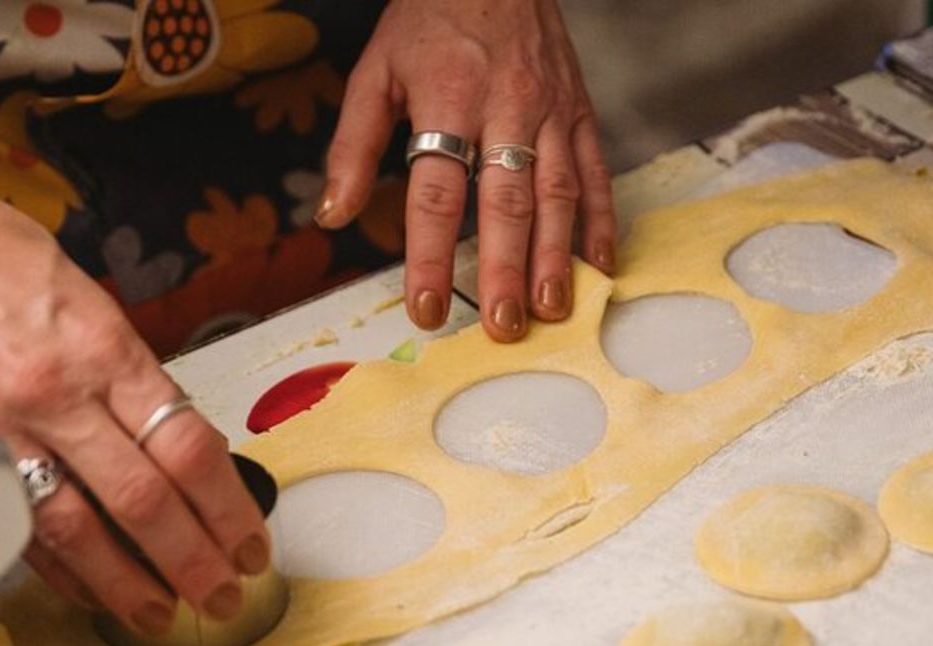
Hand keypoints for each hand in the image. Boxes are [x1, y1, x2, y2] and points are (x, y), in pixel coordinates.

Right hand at [0, 181, 269, 634]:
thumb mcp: (93, 303)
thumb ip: (135, 378)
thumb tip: (181, 447)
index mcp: (105, 349)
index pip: (188, 447)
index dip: (228, 507)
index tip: (249, 540)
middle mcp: (56, 392)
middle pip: (144, 499)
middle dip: (193, 560)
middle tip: (223, 595)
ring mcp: (1, 426)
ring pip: (77, 528)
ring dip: (127, 583)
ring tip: (163, 613)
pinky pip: (17, 524)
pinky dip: (58, 567)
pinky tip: (90, 589)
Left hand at [316, 0, 616, 341]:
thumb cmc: (429, 21)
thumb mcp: (375, 71)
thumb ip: (352, 146)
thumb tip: (332, 215)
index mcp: (448, 100)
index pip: (437, 192)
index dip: (429, 256)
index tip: (425, 309)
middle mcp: (506, 109)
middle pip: (505, 202)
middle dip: (504, 270)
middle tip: (503, 326)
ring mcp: (550, 111)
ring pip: (557, 194)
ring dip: (556, 257)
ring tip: (551, 310)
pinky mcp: (580, 111)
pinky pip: (596, 172)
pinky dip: (600, 221)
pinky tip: (598, 265)